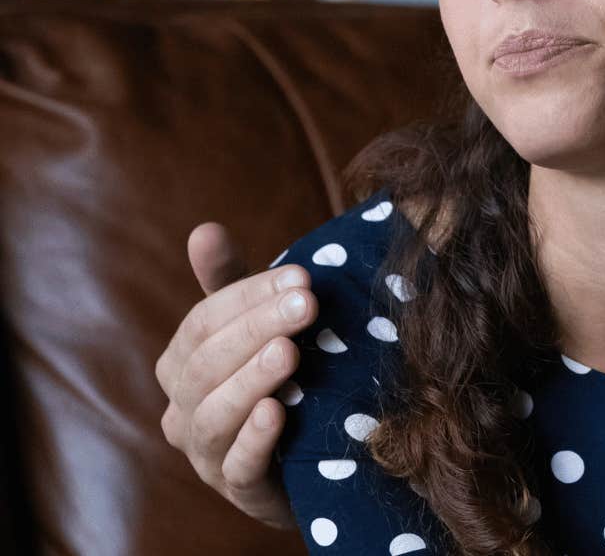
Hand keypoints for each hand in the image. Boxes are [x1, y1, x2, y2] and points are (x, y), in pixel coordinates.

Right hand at [154, 222, 311, 528]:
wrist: (309, 455)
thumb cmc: (278, 378)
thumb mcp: (258, 328)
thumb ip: (233, 284)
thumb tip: (204, 229)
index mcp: (181, 364)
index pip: (203, 321)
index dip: (249, 296)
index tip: (301, 276)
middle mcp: (182, 409)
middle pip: (206, 364)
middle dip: (257, 329)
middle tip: (307, 304)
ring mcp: (206, 453)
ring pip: (213, 416)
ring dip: (251, 380)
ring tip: (290, 353)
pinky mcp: (238, 488)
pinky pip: (237, 467)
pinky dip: (255, 439)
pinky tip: (278, 412)